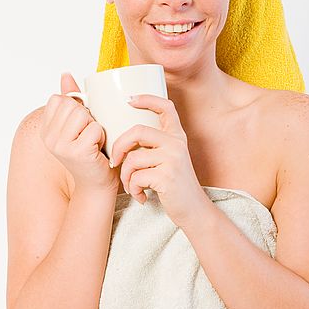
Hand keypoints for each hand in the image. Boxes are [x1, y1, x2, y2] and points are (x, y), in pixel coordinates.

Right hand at [40, 72, 120, 194]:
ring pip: (83, 115)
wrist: (98, 183)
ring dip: (95, 126)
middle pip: (73, 105)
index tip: (80, 127)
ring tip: (93, 142)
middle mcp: (48, 138)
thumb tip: (66, 74)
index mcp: (46, 129)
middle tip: (89, 136)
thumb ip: (71, 99)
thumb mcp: (79, 124)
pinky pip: (95, 128)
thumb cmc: (92, 152)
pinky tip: (98, 149)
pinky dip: (102, 136)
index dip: (77, 108)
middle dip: (88, 117)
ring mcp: (60, 146)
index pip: (60, 99)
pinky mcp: (76, 152)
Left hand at [110, 94, 210, 227]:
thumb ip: (154, 147)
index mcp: (177, 136)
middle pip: (137, 131)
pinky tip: (142, 197)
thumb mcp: (170, 160)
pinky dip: (134, 190)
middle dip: (119, 147)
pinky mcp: (167, 176)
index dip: (148, 99)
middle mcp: (176, 143)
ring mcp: (173, 159)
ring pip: (132, 159)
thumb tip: (124, 140)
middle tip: (115, 161)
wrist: (193, 210)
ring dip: (126, 177)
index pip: (166, 107)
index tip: (130, 100)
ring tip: (132, 187)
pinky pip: (136, 178)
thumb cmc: (175, 186)